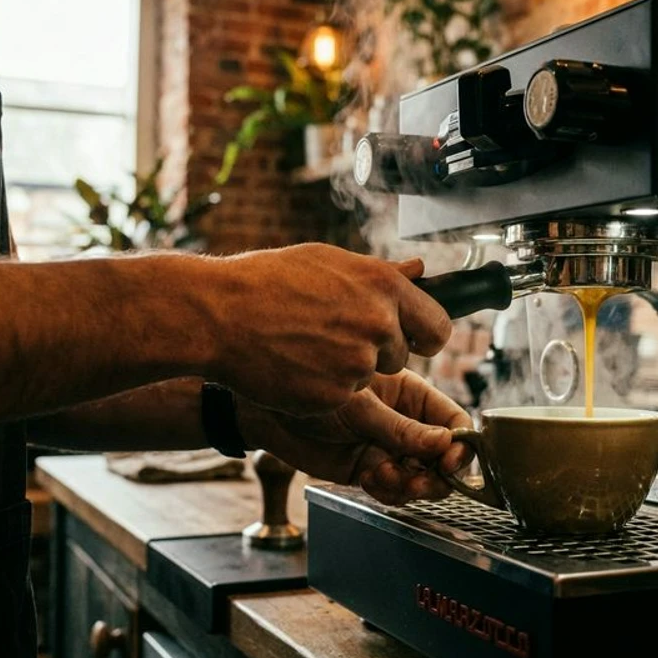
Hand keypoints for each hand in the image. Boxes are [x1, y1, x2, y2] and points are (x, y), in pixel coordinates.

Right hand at [211, 243, 451, 415]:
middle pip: (401, 355)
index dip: (424, 335)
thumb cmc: (267, 281)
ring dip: (348, 369)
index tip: (413, 338)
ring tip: (308, 344)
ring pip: (369, 377)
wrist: (218, 315)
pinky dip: (324, 387)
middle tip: (334, 335)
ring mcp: (357, 364)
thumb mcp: (329, 260)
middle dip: (377, 350)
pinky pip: (343, 396)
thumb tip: (419, 270)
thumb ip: (381, 272)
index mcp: (385, 287)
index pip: (438, 327)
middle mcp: (379, 325)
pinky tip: (297, 365)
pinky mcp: (334, 397)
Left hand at [240, 368, 473, 505]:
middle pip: (444, 457)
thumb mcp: (361, 407)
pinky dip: (389, 491)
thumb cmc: (313, 393)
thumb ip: (400, 428)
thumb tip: (443, 444)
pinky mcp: (371, 470)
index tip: (449, 462)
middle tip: (417, 481)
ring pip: (422, 478)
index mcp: (412, 395)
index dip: (460, 445)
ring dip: (411, 486)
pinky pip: (395, 490)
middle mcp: (406, 422)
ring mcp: (390, 448)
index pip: (453, 421)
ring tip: (387, 476)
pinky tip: (371, 478)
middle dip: (436, 475)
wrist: (269, 415)